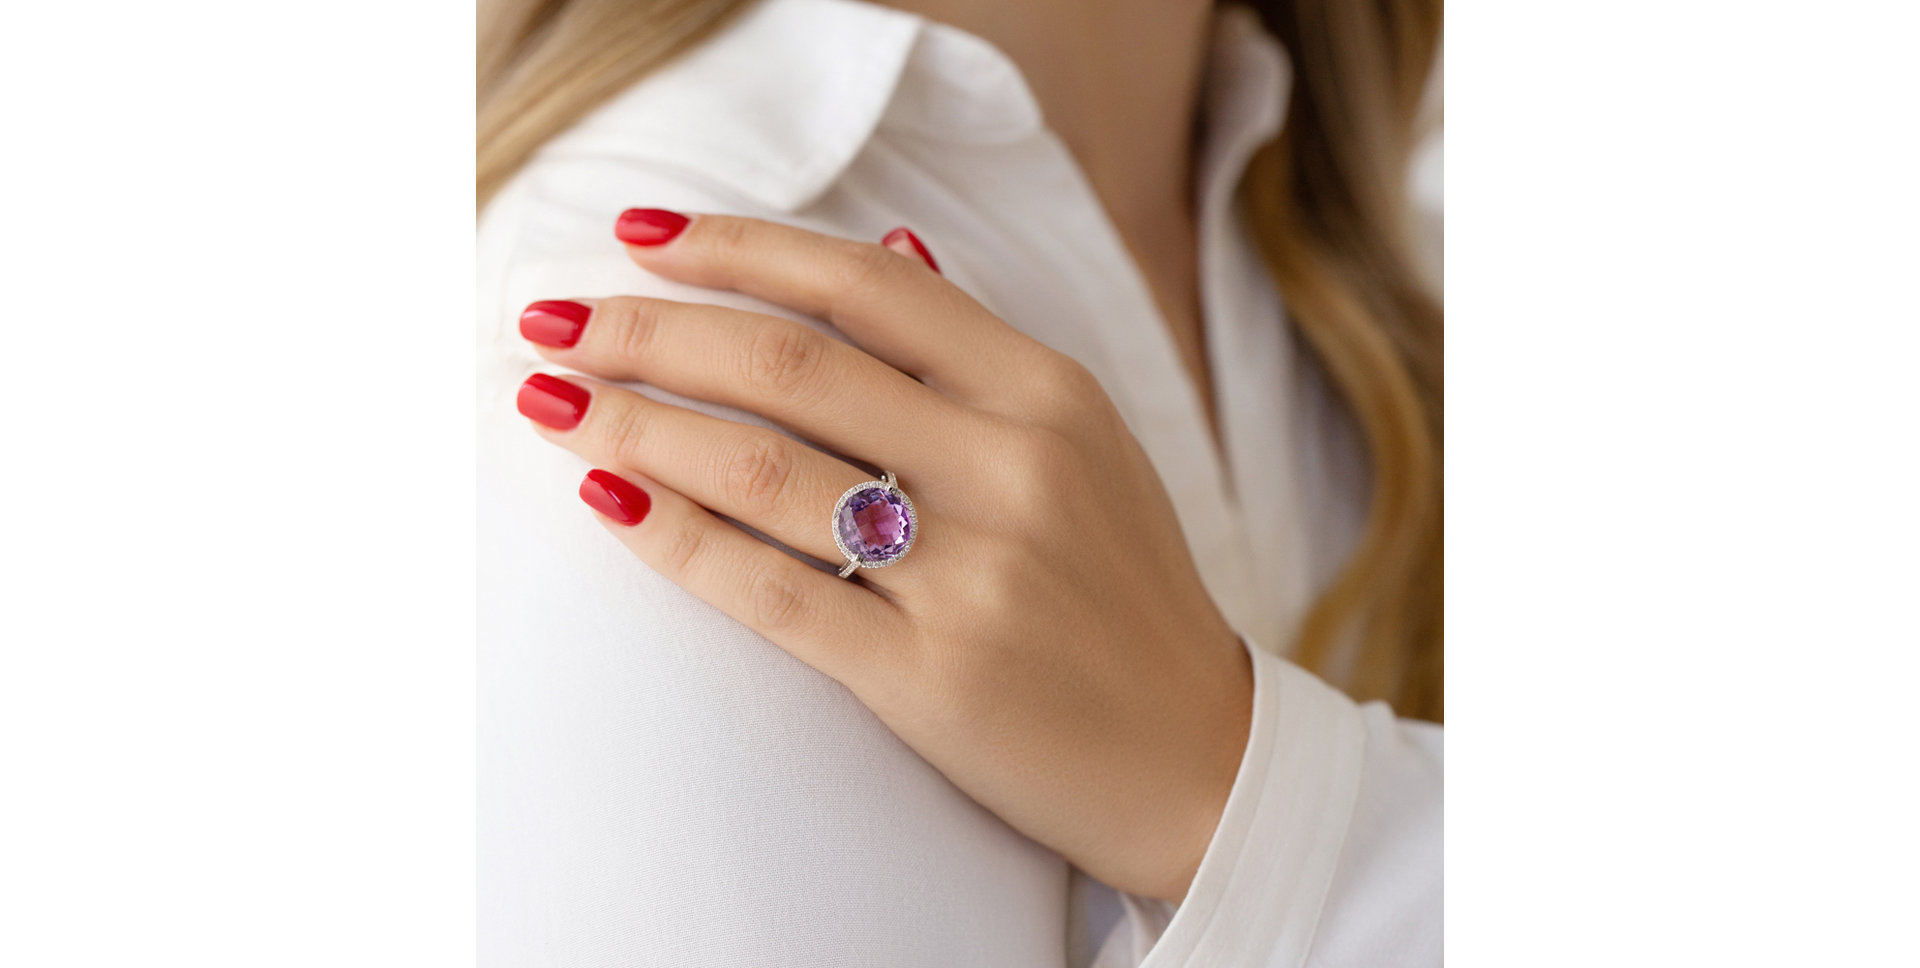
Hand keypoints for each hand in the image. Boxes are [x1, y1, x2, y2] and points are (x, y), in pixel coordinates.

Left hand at [513, 209, 1251, 899]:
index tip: (639, 235)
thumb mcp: (1086, 442)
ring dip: (633, 425)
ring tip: (552, 404)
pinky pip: (773, 591)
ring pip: (763, 466)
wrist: (1197, 756)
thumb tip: (888, 239)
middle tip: (552, 321)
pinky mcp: (930, 676)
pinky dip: (676, 539)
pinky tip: (609, 502)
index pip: (865, 282)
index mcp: (1047, 391)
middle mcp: (1011, 465)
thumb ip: (979, 349)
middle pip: (788, 362)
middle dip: (647, 330)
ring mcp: (972, 572)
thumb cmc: (1122, 590)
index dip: (737, 247)